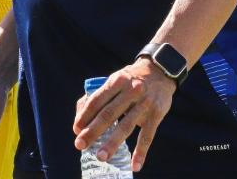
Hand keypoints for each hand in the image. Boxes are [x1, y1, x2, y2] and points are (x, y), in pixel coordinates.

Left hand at [72, 58, 176, 172]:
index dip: (85, 116)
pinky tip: (135, 165)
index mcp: (116, 81)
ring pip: (126, 126)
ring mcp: (144, 103)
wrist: (160, 71)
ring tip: (101, 156)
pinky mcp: (156, 114)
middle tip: (80, 145)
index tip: (76, 130)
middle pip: (108, 114)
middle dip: (93, 131)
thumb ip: (101, 96)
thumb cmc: (130, 79)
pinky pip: (147, 135)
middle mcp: (130, 90)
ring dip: (112, 143)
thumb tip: (82, 116)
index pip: (97, 100)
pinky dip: (141, 151)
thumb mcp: (116, 79)